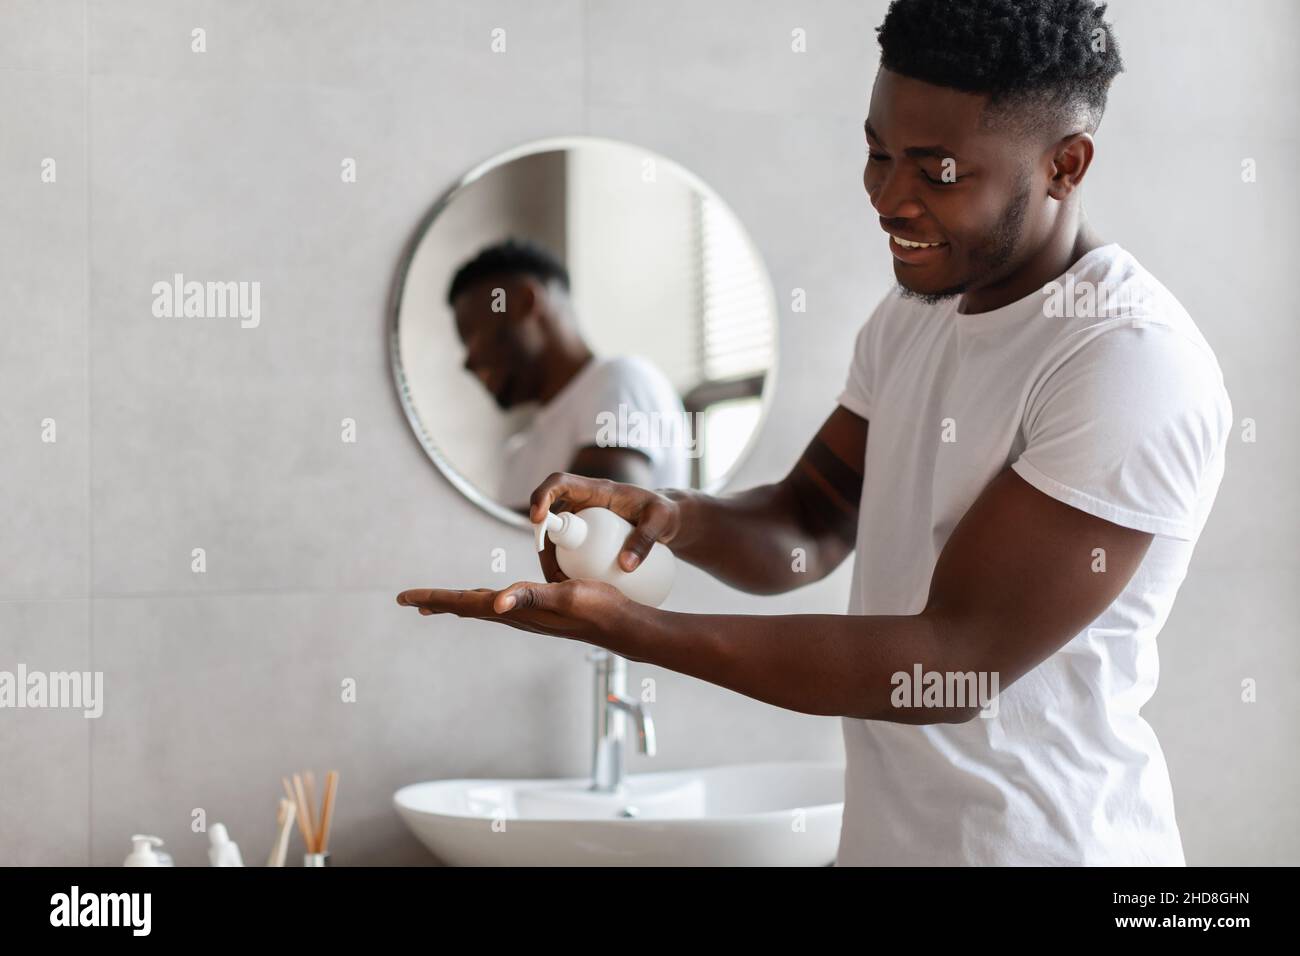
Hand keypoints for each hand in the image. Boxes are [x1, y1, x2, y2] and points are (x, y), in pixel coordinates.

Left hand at [396, 578, 629, 644]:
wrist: (621, 626)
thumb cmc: (597, 609)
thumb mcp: (564, 596)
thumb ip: (531, 596)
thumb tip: (496, 601)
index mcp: (514, 610)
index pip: (464, 603)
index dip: (434, 598)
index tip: (404, 597)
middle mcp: (516, 615)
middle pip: (467, 607)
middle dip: (439, 603)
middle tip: (410, 601)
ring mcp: (528, 616)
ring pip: (483, 607)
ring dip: (458, 603)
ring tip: (439, 603)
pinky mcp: (540, 612)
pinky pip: (502, 604)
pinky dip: (485, 599)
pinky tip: (491, 598)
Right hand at [529, 472, 681, 581]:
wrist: (667, 520)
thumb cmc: (664, 512)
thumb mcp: (661, 521)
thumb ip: (646, 540)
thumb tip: (625, 566)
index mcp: (596, 490)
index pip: (560, 483)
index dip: (542, 495)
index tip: (537, 518)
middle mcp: (583, 504)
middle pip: (549, 518)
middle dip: (544, 546)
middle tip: (555, 575)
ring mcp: (582, 521)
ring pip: (555, 539)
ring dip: (550, 562)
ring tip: (563, 587)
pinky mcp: (585, 538)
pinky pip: (566, 551)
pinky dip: (562, 568)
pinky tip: (569, 588)